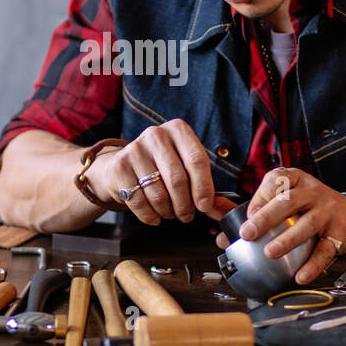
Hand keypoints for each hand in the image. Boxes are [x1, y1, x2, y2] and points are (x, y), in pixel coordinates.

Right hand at [87, 119, 233, 225]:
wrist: (121, 168)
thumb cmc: (160, 168)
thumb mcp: (186, 170)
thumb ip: (207, 191)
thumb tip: (226, 212)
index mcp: (178, 130)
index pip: (197, 160)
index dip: (203, 187)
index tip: (204, 206)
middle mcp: (156, 135)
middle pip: (177, 179)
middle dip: (185, 205)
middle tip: (186, 215)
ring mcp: (135, 149)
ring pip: (158, 194)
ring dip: (167, 212)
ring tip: (169, 212)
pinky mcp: (119, 167)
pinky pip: (139, 202)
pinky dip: (150, 216)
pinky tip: (154, 216)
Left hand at [216, 167, 345, 284]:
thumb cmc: (310, 208)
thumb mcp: (288, 201)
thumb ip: (255, 215)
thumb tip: (221, 239)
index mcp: (296, 179)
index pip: (275, 181)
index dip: (259, 198)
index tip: (247, 217)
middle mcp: (312, 191)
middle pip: (288, 201)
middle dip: (266, 217)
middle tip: (247, 234)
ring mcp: (328, 211)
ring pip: (307, 224)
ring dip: (287, 239)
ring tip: (270, 253)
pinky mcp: (340, 233)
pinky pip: (325, 250)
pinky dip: (312, 265)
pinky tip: (299, 276)